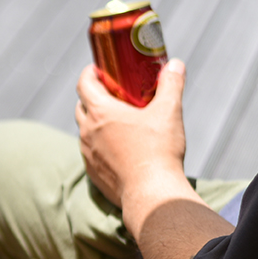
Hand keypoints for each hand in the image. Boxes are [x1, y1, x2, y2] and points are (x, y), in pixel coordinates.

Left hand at [74, 58, 187, 208]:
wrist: (151, 194)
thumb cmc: (159, 151)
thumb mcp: (169, 112)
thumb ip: (171, 85)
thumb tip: (175, 64)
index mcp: (100, 112)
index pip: (84, 84)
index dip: (90, 73)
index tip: (99, 69)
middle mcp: (87, 132)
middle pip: (82, 106)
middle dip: (93, 95)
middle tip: (112, 92)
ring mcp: (88, 153)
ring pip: (85, 130)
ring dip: (96, 121)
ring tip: (117, 119)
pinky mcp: (93, 172)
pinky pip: (91, 152)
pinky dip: (100, 143)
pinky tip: (118, 145)